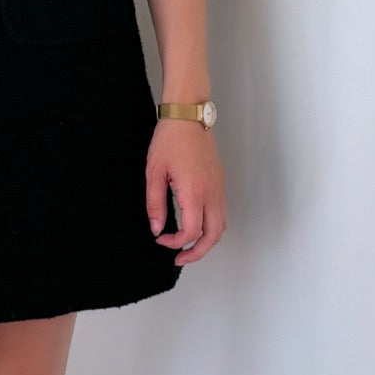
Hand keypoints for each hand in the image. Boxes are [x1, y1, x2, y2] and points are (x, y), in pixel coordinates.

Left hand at [147, 119, 225, 265]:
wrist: (188, 117)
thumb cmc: (170, 140)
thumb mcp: (154, 173)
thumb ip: (155, 204)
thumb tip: (156, 228)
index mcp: (194, 192)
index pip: (192, 232)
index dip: (176, 242)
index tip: (161, 239)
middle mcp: (211, 193)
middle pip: (213, 236)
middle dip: (197, 252)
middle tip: (179, 257)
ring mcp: (219, 188)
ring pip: (220, 226)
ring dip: (206, 240)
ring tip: (187, 245)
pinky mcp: (219, 183)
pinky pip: (221, 212)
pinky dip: (210, 226)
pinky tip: (194, 225)